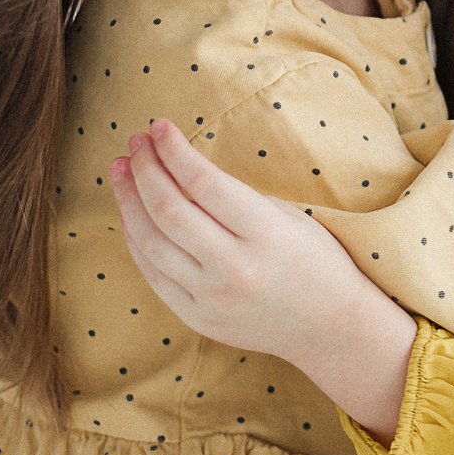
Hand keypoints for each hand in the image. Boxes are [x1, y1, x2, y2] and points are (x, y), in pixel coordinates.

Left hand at [109, 121, 416, 436]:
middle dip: (145, 169)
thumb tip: (177, 167)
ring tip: (121, 170)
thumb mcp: (286, 216)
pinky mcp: (197, 317)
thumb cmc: (315, 260)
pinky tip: (131, 213)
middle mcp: (234, 268)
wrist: (332, 327)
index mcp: (264, 234)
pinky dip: (136, 240)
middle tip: (135, 142)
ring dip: (129, 201)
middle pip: (169, 210)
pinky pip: (153, 274)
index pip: (203, 182)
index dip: (174, 150)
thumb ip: (233, 197)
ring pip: (150, 243)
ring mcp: (212, 297)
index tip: (159, 126)